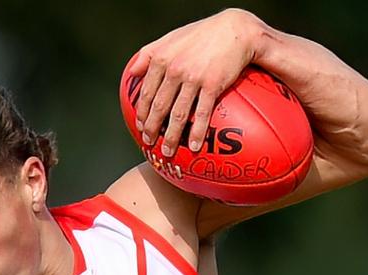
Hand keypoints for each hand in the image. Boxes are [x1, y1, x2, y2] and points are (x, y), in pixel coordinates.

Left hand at [128, 8, 262, 155]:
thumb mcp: (170, 38)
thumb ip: (148, 54)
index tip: (140, 126)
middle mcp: (175, 69)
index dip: (142, 112)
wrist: (235, 30)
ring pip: (178, 114)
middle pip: (159, 106)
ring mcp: (194, 78)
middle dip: (152, 128)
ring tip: (168, 151)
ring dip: (172, 137)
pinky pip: (202, 114)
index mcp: (162, 59)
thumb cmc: (201, 34)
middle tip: (149, 142)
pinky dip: (197, 132)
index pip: (146, 92)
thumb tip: (132, 72)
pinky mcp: (213, 85)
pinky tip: (194, 146)